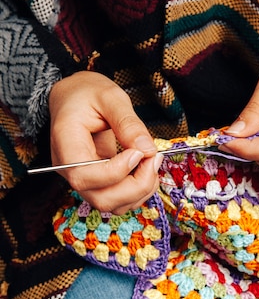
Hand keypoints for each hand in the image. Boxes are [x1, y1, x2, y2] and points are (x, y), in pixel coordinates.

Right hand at [49, 71, 162, 212]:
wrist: (74, 97)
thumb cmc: (87, 93)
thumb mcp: (110, 97)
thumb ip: (128, 123)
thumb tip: (147, 150)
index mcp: (65, 144)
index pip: (84, 175)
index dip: (116, 171)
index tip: (138, 152)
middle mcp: (69, 169)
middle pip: (100, 198)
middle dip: (135, 186)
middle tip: (153, 158)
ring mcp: (82, 179)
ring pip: (111, 205)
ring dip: (140, 191)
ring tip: (152, 161)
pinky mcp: (96, 183)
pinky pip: (117, 200)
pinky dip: (138, 192)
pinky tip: (147, 169)